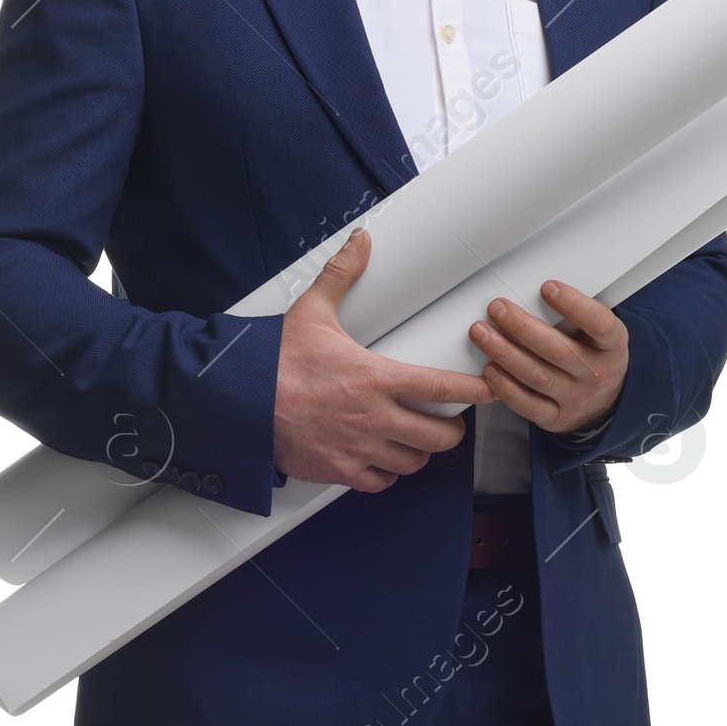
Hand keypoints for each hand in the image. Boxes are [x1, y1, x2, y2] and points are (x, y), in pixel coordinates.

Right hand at [273, 228, 491, 491]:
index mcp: (376, 379)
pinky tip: (384, 460)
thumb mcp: (312, 312)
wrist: (239, 402)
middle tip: (448, 421)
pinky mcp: (339, 471)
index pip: (442, 388)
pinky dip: (387, 474)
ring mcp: (359, 449)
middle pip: (439, 437)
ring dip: (420, 452)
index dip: (473, 392)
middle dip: (450, 430)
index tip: (487, 391)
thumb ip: (341, 277)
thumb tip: (360, 243)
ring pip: (413, 462)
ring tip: (416, 439)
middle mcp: (374, 419)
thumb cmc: (274, 362)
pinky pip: (381, 482)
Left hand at [469, 279, 628, 436]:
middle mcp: (596, 373)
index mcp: (611, 345)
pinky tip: (489, 370)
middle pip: (558, 350)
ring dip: (505, 353)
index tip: (547, 287)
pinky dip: (506, 388)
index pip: (599, 323)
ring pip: (537, 376)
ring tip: (481, 333)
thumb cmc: (593, 356)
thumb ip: (576, 315)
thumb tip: (534, 289)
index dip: (574, 305)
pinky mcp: (556, 418)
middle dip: (523, 327)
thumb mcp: (599, 333)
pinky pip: (528, 406)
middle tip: (497, 308)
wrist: (605, 403)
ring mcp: (576, 398)